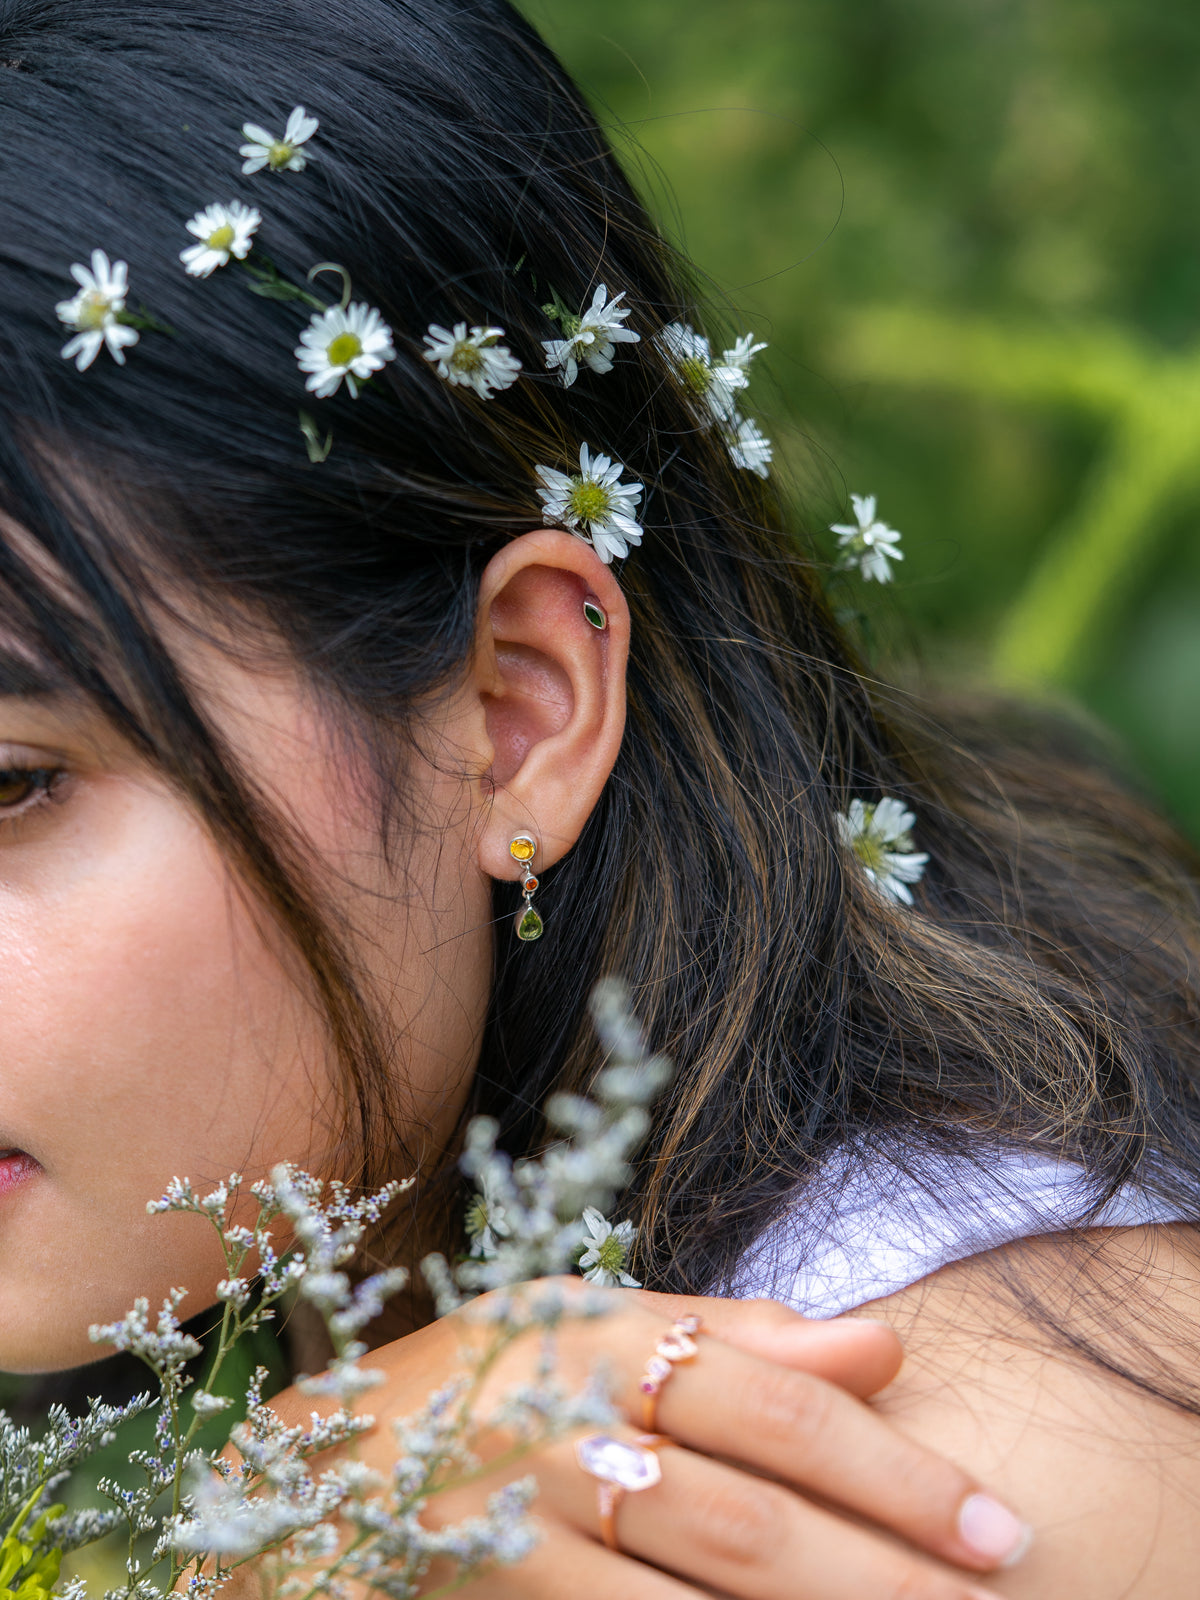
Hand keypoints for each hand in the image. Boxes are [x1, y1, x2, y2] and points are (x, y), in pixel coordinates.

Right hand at [265, 1286, 1030, 1598]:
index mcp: (602, 1338)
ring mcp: (515, 1531)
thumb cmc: (485, 1379)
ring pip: (697, 1599)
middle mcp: (561, 1429)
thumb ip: (737, 1334)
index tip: (996, 1526)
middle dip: (884, 1571)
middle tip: (994, 1595)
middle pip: (753, 1518)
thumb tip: (885, 1345)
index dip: (897, 1468)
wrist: (313, 1467)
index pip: (779, 1406)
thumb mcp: (594, 1323)